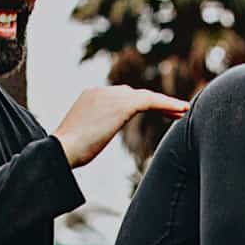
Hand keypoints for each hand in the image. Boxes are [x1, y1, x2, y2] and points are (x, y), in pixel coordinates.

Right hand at [53, 86, 188, 168]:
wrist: (61, 150)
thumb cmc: (66, 153)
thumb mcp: (80, 139)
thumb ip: (90, 133)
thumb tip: (88, 144)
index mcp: (91, 97)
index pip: (120, 97)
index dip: (139, 104)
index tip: (153, 113)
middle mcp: (101, 91)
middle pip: (134, 94)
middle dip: (154, 102)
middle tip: (174, 111)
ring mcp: (112, 96)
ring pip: (145, 97)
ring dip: (165, 104)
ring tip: (183, 111)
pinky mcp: (123, 104)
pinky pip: (151, 101)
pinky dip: (167, 105)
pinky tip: (181, 111)